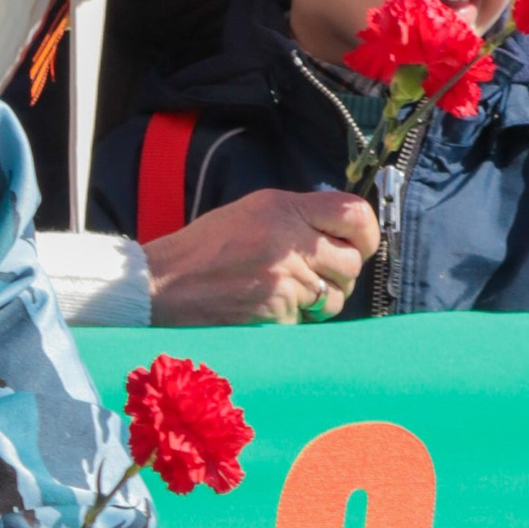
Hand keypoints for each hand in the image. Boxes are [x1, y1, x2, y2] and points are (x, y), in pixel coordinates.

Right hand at [144, 188, 374, 325]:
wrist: (161, 285)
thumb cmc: (202, 250)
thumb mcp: (250, 213)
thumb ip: (296, 217)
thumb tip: (338, 234)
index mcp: (283, 207)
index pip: (354, 213)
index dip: (366, 234)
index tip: (359, 245)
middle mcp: (288, 238)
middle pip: (352, 262)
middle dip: (339, 276)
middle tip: (315, 279)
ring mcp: (284, 276)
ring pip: (335, 297)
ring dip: (318, 302)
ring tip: (286, 295)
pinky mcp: (277, 309)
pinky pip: (308, 319)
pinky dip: (293, 319)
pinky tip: (265, 309)